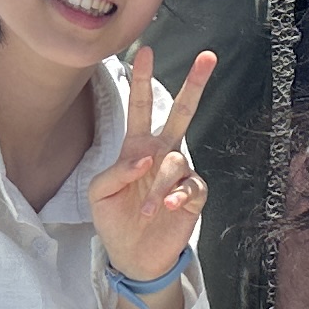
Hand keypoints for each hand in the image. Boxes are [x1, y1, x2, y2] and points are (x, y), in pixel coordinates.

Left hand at [86, 45, 216, 288]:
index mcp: (137, 147)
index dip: (142, 80)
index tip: (145, 51)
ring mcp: (180, 174)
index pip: (141, 107)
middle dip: (195, 85)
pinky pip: (191, 186)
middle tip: (208, 56)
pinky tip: (166, 207)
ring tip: (146, 209)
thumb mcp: (99, 194)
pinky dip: (177, 195)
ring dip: (158, 186)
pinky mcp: (193, 196)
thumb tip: (144, 158)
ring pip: (176, 161)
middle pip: (182, 112)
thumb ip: (116, 171)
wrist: (133, 257)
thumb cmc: (114, 219)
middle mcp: (162, 154)